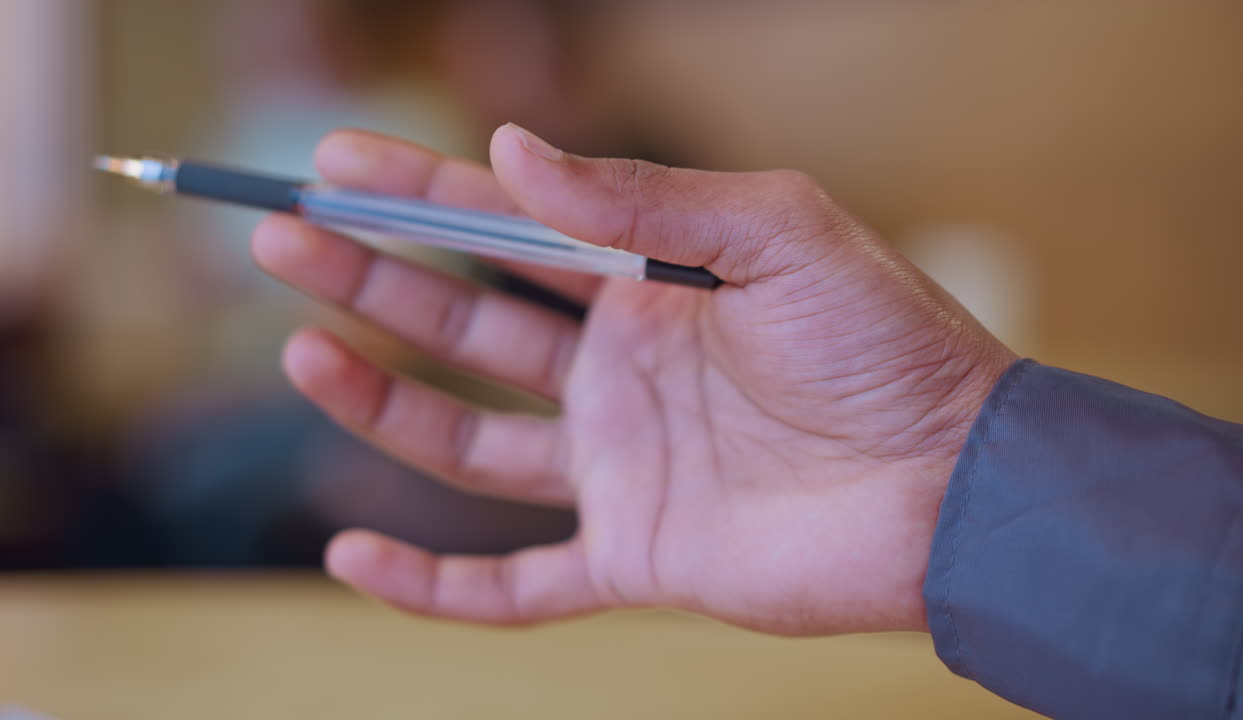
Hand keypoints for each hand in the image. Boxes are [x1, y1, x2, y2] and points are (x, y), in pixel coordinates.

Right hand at [251, 124, 1015, 634]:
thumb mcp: (780, 232)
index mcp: (653, 288)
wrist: (959, 484)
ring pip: (471, 441)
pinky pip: (514, 585)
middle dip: (374, 280)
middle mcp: (622, 375)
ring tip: (302, 354)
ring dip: (383, 401)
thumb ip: (649, 196)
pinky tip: (354, 552)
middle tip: (282, 241)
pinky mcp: (634, 558)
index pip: (511, 233)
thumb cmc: (892, 347)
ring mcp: (621, 469)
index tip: (333, 165)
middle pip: (467, 324)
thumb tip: (516, 152)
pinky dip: (432, 585)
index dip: (421, 197)